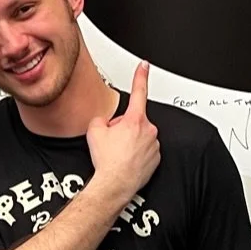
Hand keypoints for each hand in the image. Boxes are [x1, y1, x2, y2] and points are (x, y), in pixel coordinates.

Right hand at [85, 62, 160, 196]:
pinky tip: (126, 160)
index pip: (139, 91)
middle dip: (124, 126)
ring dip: (129, 141)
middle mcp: (148, 130)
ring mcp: (154, 145)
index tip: (144, 65)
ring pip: (139, 136)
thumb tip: (105, 121)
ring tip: (118, 153)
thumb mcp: (94, 131)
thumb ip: (101, 118)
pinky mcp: (156, 158)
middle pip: (134, 120)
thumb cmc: (107, 161)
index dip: (140, 75)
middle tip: (112, 141)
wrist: (114, 184)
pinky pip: (145, 150)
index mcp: (134, 119)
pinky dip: (136, 153)